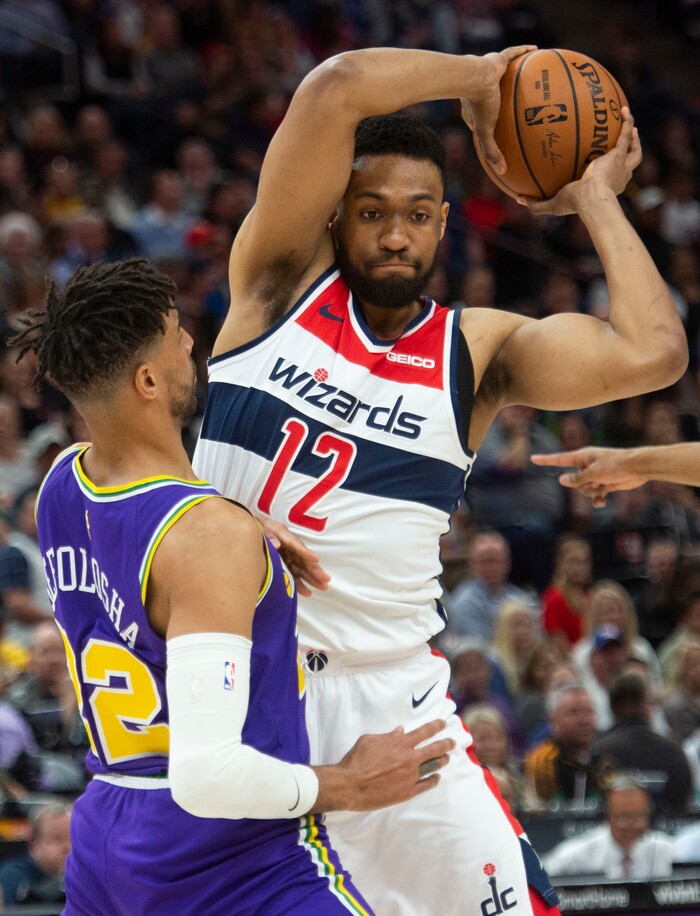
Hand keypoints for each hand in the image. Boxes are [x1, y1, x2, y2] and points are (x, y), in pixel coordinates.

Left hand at [256, 515, 329, 596]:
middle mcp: (286, 544)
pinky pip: (292, 574)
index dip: (305, 552)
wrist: (245, 525)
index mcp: (281, 532)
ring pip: (300, 567)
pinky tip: (307, 592)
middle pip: (302, 558)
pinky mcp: (282, 562)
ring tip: (323, 587)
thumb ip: (266, 534)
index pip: (294, 543)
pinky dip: (299, 583)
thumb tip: (277, 544)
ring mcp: (285, 553)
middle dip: (314, 569)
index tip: (315, 560)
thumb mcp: (257, 526)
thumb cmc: (253, 524)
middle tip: (325, 579)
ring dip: (311, 578)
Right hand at [315, 719, 454, 811]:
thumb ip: (387, 736)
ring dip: (442, 761)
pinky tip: (436, 777)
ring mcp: (410, 776)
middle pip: (434, 749)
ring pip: (433, 766)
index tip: (443, 723)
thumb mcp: (369, 740)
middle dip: (446, 744)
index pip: (424, 732)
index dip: (436, 726)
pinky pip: (426, 785)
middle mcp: (409, 758)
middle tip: (453, 742)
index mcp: (400, 743)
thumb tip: (400, 731)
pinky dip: (433, 780)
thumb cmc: (357, 759)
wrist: (350, 785)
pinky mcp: (407, 791)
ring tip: (447, 758)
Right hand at [461, 45, 536, 175]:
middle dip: (504, 94)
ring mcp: (490, 72)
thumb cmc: (479, 106)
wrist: (473, 79)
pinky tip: (536, 49)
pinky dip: (523, 51)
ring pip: (507, 72)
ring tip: (529, 74)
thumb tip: (502, 172)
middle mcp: (483, 88)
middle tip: (515, 99)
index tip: (500, 125)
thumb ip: (492, 151)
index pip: (484, 115)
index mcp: (475, 106)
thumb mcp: (486, 132)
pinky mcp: (497, 59)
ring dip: (516, 71)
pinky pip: (513, 53)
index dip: (491, 120)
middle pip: (497, 92)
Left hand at [518, 107, 640, 214]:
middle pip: (627, 164)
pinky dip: (626, 122)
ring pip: (633, 151)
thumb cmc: (575, 203)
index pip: (609, 179)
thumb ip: (537, 203)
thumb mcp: (552, 203)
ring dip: (632, 137)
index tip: (602, 162)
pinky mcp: (618, 155)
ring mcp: (620, 166)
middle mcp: (617, 177)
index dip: (608, 171)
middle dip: (626, 153)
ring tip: (629, 123)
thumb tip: (518, 198)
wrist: (591, 198)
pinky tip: (623, 109)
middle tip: (624, 142)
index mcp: (606, 187)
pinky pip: (624, 135)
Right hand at [531, 446, 646, 506]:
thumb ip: (577, 478)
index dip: (546, 460)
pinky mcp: (604, 483)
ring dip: (592, 491)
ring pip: (584, 489)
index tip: (533, 458)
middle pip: (573, 480)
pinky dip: (597, 498)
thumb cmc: (616, 465)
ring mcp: (595, 474)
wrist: (638, 468)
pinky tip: (602, 503)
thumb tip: (561, 480)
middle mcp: (586, 465)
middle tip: (596, 481)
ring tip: (604, 486)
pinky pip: (595, 494)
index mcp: (582, 456)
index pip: (559, 459)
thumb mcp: (594, 473)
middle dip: (582, 485)